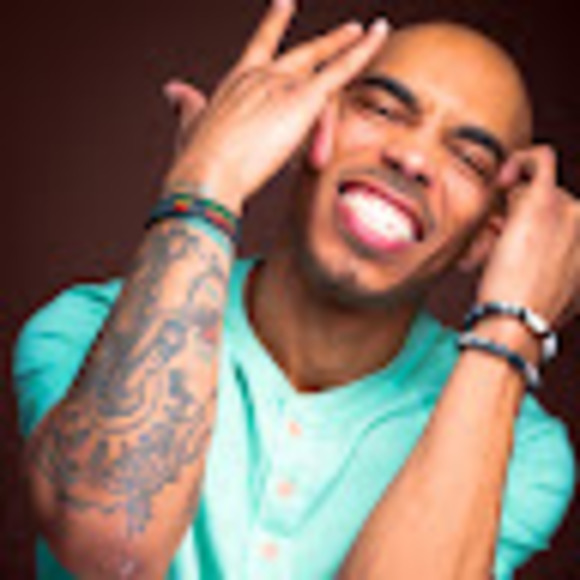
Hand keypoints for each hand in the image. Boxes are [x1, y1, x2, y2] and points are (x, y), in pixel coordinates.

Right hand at [164, 0, 388, 212]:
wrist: (209, 173)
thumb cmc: (199, 161)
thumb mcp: (192, 127)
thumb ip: (188, 106)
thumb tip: (174, 91)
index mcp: (237, 81)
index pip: (261, 46)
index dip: (274, 24)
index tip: (284, 3)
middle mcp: (261, 75)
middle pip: (301, 53)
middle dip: (327, 41)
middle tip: (350, 29)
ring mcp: (283, 83)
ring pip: (325, 60)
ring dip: (350, 45)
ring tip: (372, 33)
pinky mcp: (303, 98)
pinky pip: (340, 69)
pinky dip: (363, 50)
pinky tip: (378, 34)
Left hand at [477, 146, 579, 327]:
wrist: (519, 320)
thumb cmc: (527, 313)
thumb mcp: (558, 292)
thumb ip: (561, 268)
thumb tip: (546, 258)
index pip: (565, 221)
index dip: (539, 230)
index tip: (518, 243)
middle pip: (550, 204)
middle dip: (521, 219)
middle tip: (499, 243)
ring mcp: (570, 211)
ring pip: (537, 190)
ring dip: (512, 208)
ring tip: (495, 236)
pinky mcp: (543, 201)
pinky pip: (541, 159)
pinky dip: (523, 160)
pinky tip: (503, 178)